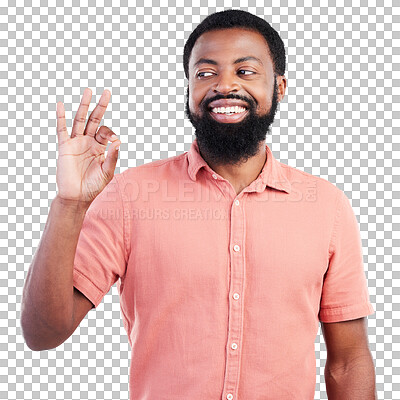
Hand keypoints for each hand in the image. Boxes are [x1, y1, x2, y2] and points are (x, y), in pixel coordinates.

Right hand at [55, 88, 120, 203]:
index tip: (114, 141)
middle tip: (106, 91)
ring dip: (84, 106)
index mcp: (100, 147)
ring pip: (80, 120)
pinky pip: (62, 130)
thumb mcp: (107, 171)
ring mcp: (76, 143)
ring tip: (89, 91)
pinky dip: (61, 117)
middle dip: (100, 106)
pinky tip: (61, 105)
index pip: (106, 132)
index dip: (111, 133)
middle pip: (94, 119)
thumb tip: (118, 141)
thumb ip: (112, 156)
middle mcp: (88, 142)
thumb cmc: (93, 186)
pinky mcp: (65, 147)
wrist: (77, 196)